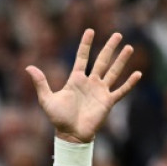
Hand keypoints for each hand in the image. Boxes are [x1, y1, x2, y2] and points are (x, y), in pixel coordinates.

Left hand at [26, 29, 140, 142]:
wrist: (71, 134)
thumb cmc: (58, 118)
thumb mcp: (46, 99)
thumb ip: (40, 82)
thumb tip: (28, 67)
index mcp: (76, 80)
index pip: (82, 58)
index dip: (85, 45)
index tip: (90, 31)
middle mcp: (90, 82)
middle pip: (101, 61)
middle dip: (109, 47)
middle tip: (117, 34)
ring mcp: (100, 91)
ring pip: (113, 72)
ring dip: (121, 60)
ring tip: (128, 47)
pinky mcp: (108, 102)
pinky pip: (120, 90)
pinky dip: (129, 83)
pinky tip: (138, 73)